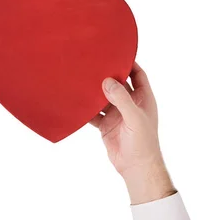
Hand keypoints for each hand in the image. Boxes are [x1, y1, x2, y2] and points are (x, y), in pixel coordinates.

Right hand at [89, 62, 176, 204]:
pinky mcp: (106, 125)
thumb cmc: (143, 143)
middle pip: (117, 84)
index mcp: (143, 98)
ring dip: (93, 92)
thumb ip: (121, 99)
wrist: (136, 168)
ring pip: (103, 98)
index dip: (128, 63)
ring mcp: (117, 114)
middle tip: (93, 63)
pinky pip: (94, 114)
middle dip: (107, 75)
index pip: (137, 74)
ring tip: (81, 80)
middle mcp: (130, 104)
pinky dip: (85, 109)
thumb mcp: (134, 118)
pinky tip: (76, 103)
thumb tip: (107, 81)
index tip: (115, 52)